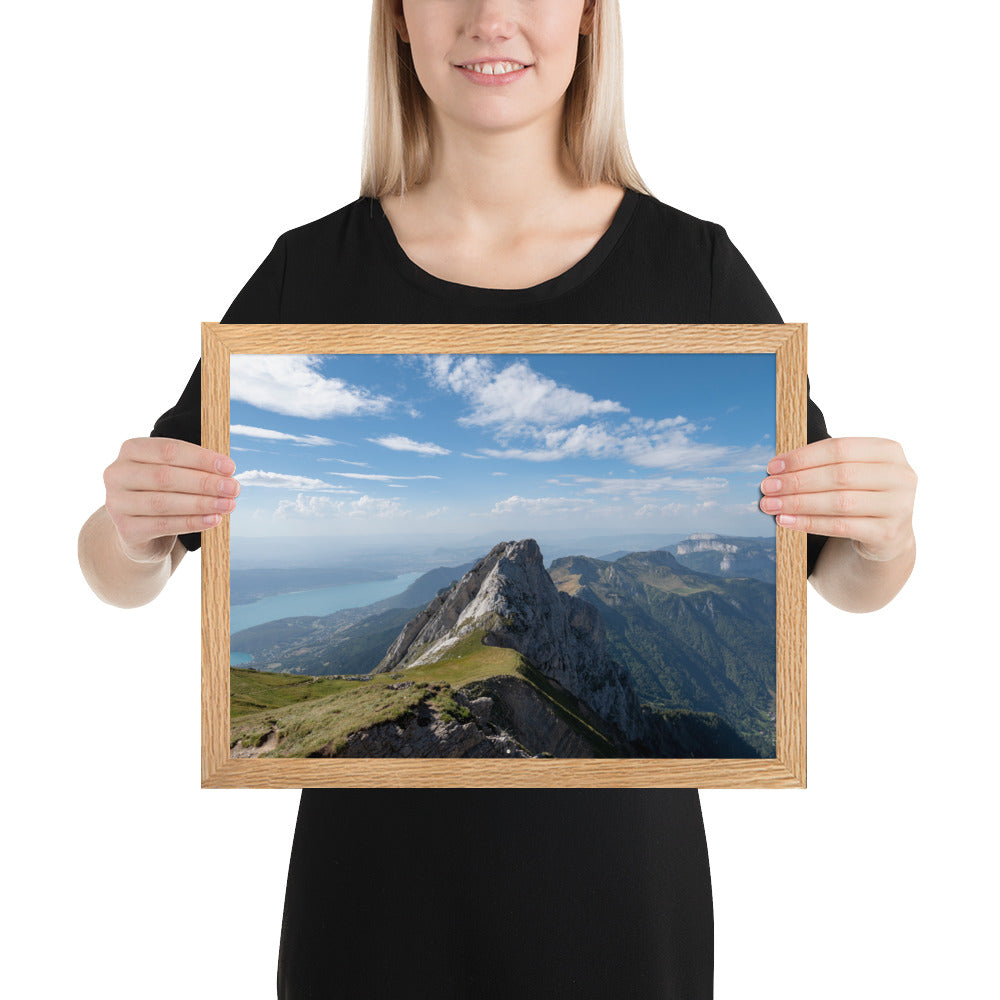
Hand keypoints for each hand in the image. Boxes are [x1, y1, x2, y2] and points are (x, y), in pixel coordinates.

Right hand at [103, 437, 239, 562]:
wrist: (140, 532)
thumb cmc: (163, 493)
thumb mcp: (175, 474)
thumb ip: (195, 468)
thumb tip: (227, 472)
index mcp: (131, 450)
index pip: (169, 450)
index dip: (202, 458)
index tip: (230, 467)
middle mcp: (117, 474)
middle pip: (166, 476)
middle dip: (205, 482)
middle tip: (233, 488)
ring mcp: (117, 502)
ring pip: (164, 502)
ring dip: (202, 503)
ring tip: (228, 505)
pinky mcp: (126, 529)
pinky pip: (164, 525)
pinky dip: (192, 522)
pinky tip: (214, 520)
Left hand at [759, 437, 916, 562]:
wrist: (888, 535)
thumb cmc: (862, 495)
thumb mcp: (853, 472)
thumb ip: (824, 464)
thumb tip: (776, 468)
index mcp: (889, 451)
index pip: (839, 448)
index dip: (803, 457)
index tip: (773, 466)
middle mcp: (900, 476)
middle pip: (839, 475)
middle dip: (797, 481)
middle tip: (767, 487)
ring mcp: (899, 506)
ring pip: (839, 502)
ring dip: (798, 503)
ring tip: (771, 505)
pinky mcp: (889, 533)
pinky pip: (840, 526)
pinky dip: (809, 523)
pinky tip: (786, 521)